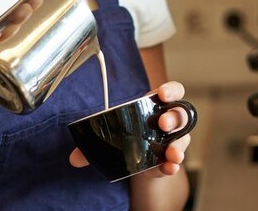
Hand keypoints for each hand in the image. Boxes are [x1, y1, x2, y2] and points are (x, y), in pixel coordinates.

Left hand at [69, 81, 191, 176]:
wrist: (135, 161)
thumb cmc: (128, 137)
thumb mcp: (113, 135)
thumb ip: (93, 145)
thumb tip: (74, 158)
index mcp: (155, 106)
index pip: (171, 92)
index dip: (171, 90)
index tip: (162, 94)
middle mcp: (169, 122)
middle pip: (180, 114)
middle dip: (174, 118)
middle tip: (163, 124)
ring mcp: (173, 141)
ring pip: (183, 138)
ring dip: (178, 145)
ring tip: (172, 153)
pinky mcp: (170, 159)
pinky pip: (176, 161)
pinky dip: (173, 165)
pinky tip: (170, 167)